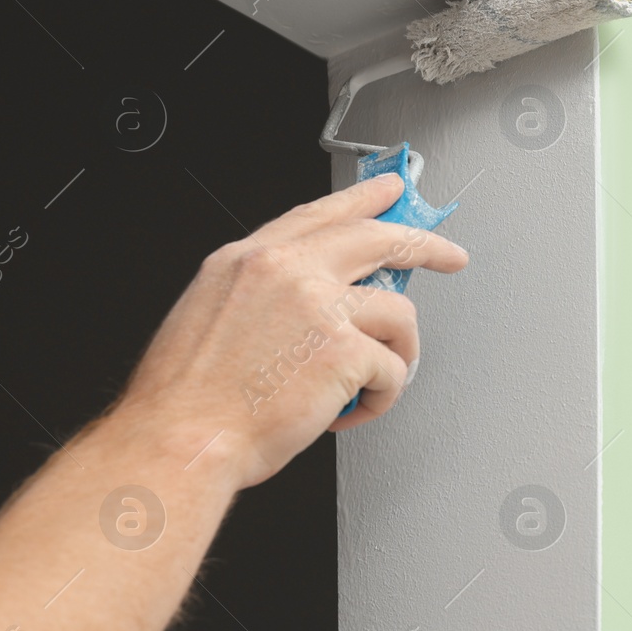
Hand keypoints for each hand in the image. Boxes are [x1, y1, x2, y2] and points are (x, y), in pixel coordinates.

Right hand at [112, 173, 468, 489]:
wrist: (182, 439)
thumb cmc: (189, 398)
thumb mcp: (211, 314)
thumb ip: (264, 294)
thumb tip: (314, 302)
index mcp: (249, 260)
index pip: (320, 215)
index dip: (363, 200)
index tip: (391, 191)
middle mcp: (287, 271)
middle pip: (379, 238)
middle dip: (426, 245)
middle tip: (449, 256)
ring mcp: (320, 307)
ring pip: (399, 313)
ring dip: (398, 352)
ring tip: (373, 382)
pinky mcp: (346, 351)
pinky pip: (394, 369)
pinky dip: (382, 397)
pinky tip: (354, 410)